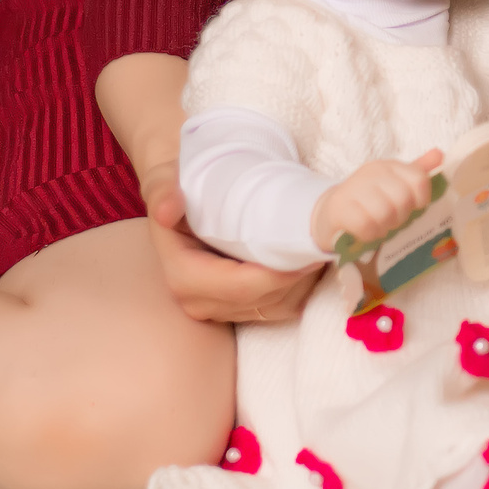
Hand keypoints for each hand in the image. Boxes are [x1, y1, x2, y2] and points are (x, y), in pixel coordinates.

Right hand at [143, 163, 318, 324]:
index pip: (240, 287)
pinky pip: (279, 307)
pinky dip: (301, 287)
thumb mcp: (165, 178)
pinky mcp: (239, 308)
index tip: (308, 250)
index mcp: (182, 275)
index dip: (279, 274)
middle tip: (325, 245)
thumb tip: (167, 211)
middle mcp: (198, 301)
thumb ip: (163, 191)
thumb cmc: (178, 183)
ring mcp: (220, 309)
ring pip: (276, 307)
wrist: (180, 194)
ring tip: (320, 249)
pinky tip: (310, 259)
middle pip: (263, 300)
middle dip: (299, 278)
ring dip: (304, 283)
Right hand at [310, 150, 444, 252]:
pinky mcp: (339, 208)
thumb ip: (417, 172)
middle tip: (392, 220)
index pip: (419, 179)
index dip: (421, 199)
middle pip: (403, 198)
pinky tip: (367, 233)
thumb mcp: (394, 184)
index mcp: (389, 166)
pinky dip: (370, 234)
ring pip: (385, 212)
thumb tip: (440, 155)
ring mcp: (354, 188)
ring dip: (385, 227)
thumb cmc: (370, 200)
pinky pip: (365, 225)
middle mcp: (372, 172)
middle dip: (401, 216)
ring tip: (380, 226)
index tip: (414, 208)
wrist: (332, 211)